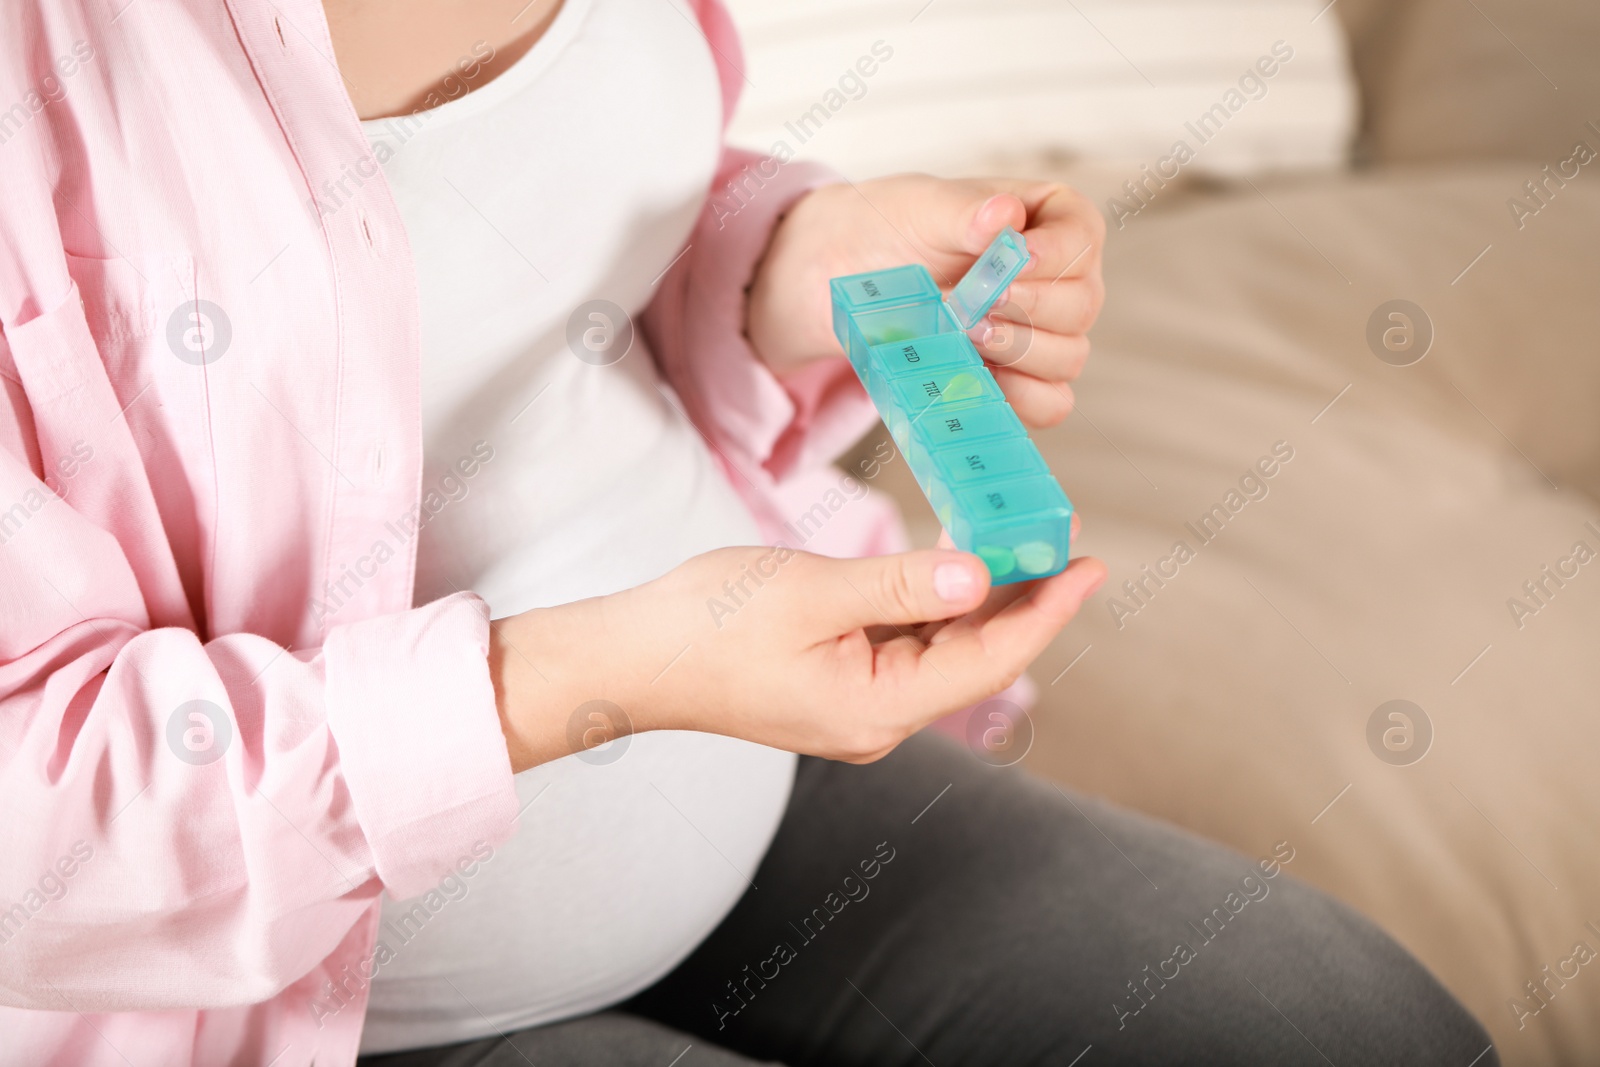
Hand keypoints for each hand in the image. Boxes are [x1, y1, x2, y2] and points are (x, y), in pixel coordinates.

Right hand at [490, 546, 1106, 769]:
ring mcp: (855, 704)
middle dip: (1024, 601)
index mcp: (877, 708)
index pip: (988, 660)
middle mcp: (877, 718)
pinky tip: (953, 566)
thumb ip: (900, 585)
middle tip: (1065, 540)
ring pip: (941, 650)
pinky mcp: (835, 683)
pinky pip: (904, 645)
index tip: (1090, 566)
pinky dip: (934, 604)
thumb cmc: (705, 625)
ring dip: (981, 600)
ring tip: (1021, 543)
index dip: (1046, 612)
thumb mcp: (811, 592)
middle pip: (973, 658)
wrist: (630, 659)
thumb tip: (981, 578)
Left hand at [748, 175, 1106, 427]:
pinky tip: (976, 375)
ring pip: (1069, 358)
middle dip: (1024, 309)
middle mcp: (1064, 279)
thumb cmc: (898, 229)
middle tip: (970, 306)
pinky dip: (1017, 398)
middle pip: (1081, 305)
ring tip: (962, 335)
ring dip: (1015, 352)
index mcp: (1054, 220)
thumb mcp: (923, 208)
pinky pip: (1049, 403)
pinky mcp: (1023, 379)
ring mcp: (1048, 333)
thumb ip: (965, 213)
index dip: (1055, 256)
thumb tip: (1003, 215)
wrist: (855, 274)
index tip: (1014, 260)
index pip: (1084, 239)